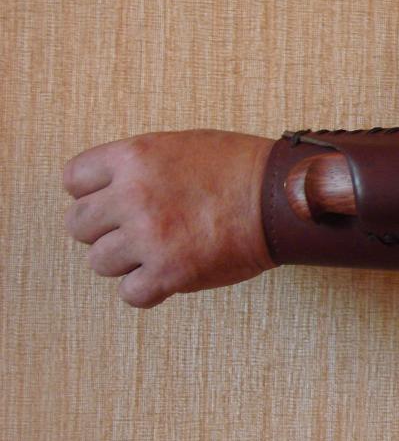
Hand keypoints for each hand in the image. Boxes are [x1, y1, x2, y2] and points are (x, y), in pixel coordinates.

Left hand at [63, 130, 275, 307]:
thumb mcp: (182, 145)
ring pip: (100, 262)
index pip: (73, 180)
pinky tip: (169, 275)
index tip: (113, 202)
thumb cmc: (241, 169)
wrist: (282, 197)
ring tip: (159, 252)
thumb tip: (109, 189)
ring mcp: (149, 236)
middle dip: (106, 230)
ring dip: (126, 262)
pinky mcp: (169, 273)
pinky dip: (148, 290)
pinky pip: (131, 294)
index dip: (93, 193)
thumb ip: (139, 165)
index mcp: (134, 157)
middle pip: (79, 225)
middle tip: (137, 230)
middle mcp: (133, 195)